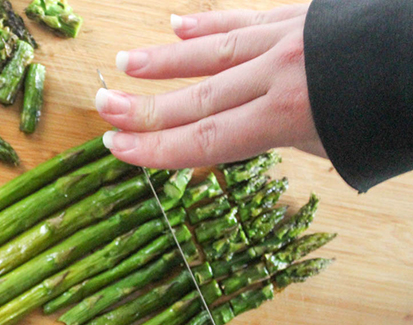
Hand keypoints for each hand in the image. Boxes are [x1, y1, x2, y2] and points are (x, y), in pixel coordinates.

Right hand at [96, 4, 326, 168]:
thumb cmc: (400, 111)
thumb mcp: (343, 144)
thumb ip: (291, 138)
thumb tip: (262, 132)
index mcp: (287, 114)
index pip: (205, 138)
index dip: (156, 147)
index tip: (118, 147)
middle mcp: (278, 71)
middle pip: (197, 97)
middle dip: (145, 107)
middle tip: (105, 106)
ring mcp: (287, 38)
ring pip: (211, 51)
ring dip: (164, 59)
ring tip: (126, 62)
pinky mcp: (301, 14)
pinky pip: (245, 18)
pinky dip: (210, 23)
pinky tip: (179, 25)